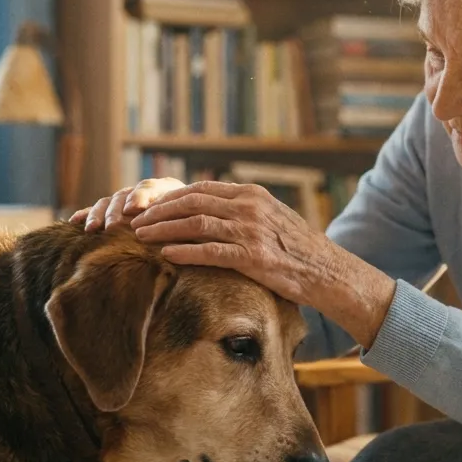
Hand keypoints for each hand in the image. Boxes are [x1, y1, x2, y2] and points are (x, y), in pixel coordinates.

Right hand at [70, 177, 186, 231]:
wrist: (187, 217)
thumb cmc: (192, 222)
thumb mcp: (193, 218)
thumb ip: (187, 219)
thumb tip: (190, 226)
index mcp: (163, 189)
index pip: (148, 188)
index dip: (140, 197)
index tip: (135, 209)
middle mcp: (140, 192)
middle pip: (123, 196)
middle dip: (117, 211)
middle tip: (113, 226)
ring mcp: (125, 201)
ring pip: (108, 203)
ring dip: (99, 215)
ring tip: (92, 229)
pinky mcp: (113, 211)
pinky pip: (97, 210)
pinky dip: (86, 214)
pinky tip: (74, 222)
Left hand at [129, 180, 395, 347]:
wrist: (327, 271)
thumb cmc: (296, 249)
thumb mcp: (270, 218)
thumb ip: (241, 211)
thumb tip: (209, 210)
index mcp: (251, 195)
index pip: (200, 190)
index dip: (170, 197)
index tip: (148, 205)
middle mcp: (249, 207)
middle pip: (192, 203)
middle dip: (158, 211)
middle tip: (134, 220)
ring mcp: (251, 231)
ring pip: (196, 224)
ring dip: (163, 229)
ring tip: (141, 236)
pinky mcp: (253, 257)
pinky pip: (210, 252)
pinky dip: (185, 251)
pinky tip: (166, 255)